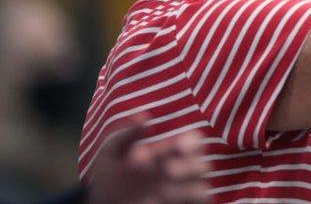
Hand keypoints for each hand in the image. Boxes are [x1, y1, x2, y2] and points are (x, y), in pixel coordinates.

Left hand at [86, 115, 208, 203]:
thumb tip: (144, 116)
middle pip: (202, 165)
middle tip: (167, 169)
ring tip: (161, 190)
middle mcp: (179, 172)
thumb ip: (126, 134)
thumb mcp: (110, 154)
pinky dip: (188, 198)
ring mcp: (180, 192)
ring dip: (186, 189)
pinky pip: (200, 201)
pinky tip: (163, 198)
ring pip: (203, 186)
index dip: (191, 143)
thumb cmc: (107, 179)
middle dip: (188, 166)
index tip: (179, 146)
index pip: (193, 142)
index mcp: (168, 153)